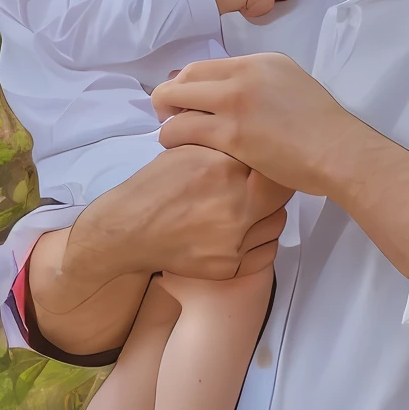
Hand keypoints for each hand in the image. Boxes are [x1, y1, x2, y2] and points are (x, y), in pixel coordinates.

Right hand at [87, 142, 290, 280]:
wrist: (128, 230)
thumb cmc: (154, 187)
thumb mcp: (188, 150)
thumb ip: (224, 146)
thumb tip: (254, 143)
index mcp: (227, 172)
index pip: (273, 165)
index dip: (270, 163)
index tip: (266, 164)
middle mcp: (237, 208)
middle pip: (280, 195)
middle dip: (273, 188)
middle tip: (259, 186)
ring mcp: (236, 241)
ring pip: (277, 224)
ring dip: (267, 214)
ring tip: (247, 209)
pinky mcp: (231, 266)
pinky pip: (266, 252)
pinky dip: (260, 240)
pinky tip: (243, 231)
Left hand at [153, 57, 408, 275]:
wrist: (339, 150)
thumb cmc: (323, 128)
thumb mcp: (293, 86)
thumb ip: (262, 84)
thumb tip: (235, 95)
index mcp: (261, 61)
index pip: (207, 65)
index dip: (187, 82)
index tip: (184, 99)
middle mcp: (244, 74)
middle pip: (186, 77)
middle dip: (169, 96)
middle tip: (167, 115)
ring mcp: (236, 101)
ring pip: (177, 100)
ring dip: (167, 118)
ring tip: (170, 134)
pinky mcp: (231, 132)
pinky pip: (183, 129)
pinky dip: (172, 137)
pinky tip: (176, 148)